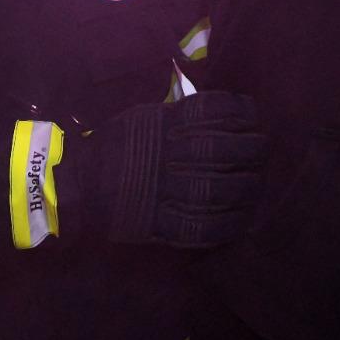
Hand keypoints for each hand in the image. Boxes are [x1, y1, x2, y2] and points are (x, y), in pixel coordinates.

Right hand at [84, 91, 266, 248]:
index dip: (238, 113)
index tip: (253, 117)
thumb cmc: (114, 146)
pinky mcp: (156, 224)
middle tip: (263, 151)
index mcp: (160, 125)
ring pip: (215, 190)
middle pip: (219, 150)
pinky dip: (226, 224)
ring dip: (245, 188)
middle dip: (250, 150)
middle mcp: (163, 155)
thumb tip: (226, 112)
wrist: (76, 185)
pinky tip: (242, 218)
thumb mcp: (144, 118)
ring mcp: (160, 192)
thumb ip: (179, 115)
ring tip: (257, 184)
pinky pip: (200, 228)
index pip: (209, 112)